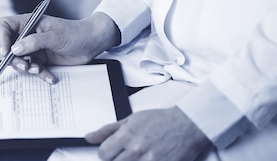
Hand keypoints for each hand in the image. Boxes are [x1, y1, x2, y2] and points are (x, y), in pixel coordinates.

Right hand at [0, 12, 120, 83]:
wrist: (92, 43)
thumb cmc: (76, 33)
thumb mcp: (55, 37)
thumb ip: (34, 42)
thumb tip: (15, 49)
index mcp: (29, 22)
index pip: (5, 26)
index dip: (2, 37)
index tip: (6, 51)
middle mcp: (29, 34)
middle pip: (9, 47)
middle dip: (14, 59)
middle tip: (25, 66)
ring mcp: (35, 48)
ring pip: (20, 61)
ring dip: (27, 68)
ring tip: (39, 70)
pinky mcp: (42, 59)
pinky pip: (33, 69)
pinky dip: (40, 74)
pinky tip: (50, 77)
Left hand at [85, 107, 210, 160]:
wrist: (187, 126)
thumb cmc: (160, 121)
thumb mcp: (131, 119)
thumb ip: (108, 130)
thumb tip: (89, 137)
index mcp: (127, 135)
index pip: (103, 153)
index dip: (105, 154)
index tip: (111, 152)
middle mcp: (137, 149)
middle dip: (116, 159)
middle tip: (126, 154)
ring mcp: (149, 160)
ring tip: (136, 156)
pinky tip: (146, 158)